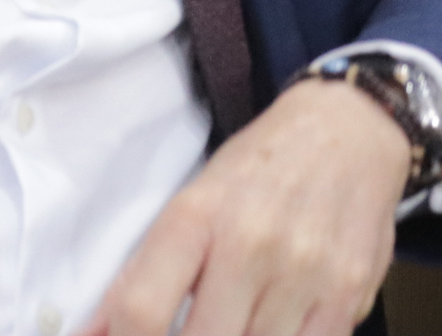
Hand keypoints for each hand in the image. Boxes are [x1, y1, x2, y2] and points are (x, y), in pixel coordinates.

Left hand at [81, 78, 410, 335]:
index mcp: (198, 215)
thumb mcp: (192, 200)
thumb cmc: (261, 167)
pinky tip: (268, 330)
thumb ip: (143, 274)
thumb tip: (92, 335)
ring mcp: (303, 271)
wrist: (349, 127)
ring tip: (231, 322)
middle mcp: (250, 243)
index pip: (142, 309)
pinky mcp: (347, 293)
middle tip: (187, 332)